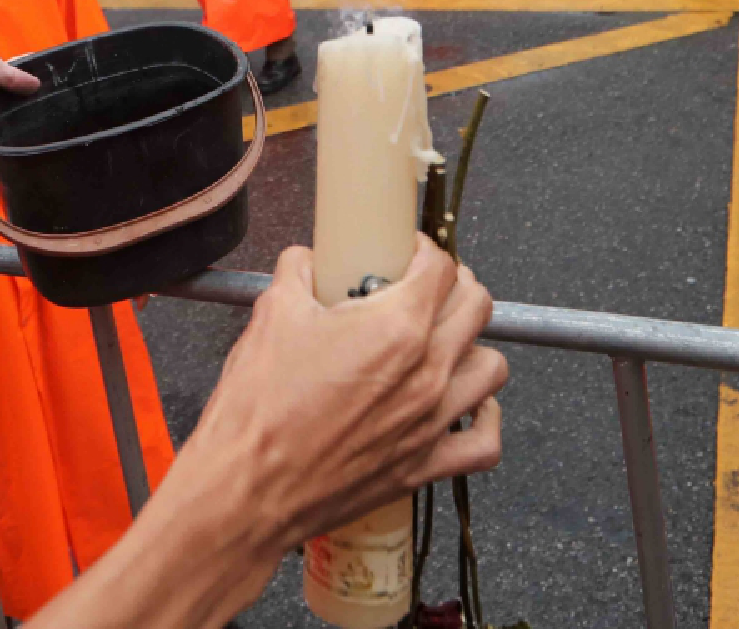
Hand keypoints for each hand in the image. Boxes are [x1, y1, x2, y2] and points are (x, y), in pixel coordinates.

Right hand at [182, 238, 506, 556]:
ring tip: (445, 342)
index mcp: (395, 328)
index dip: (426, 250)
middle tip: (427, 287)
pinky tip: (467, 405)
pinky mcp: (424, 465)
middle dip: (456, 285)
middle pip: (476, 307)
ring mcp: (431, 421)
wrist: (246, 489)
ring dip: (473, 347)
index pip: (441, 268)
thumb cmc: (259, 411)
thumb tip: (307, 262)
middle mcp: (426, 372)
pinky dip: (485, 420)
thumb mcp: (271, 314)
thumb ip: (298, 273)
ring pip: (491, 368)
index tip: (410, 253)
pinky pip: (485, 442)